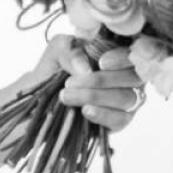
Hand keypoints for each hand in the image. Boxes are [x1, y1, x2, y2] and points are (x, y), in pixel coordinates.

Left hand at [31, 36, 145, 132]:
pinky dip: (103, 114)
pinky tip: (86, 110)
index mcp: (116, 55)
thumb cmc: (54, 70)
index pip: (133, 54)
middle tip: (70, 83)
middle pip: (133, 78)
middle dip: (101, 80)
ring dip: (95, 96)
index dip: (122, 59)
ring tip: (67, 96)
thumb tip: (86, 69)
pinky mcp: (119, 121)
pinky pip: (121, 120)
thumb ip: (71, 51)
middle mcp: (127, 77)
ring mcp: (126, 101)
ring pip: (127, 98)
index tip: (102, 63)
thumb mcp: (57, 52)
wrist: (40, 98)